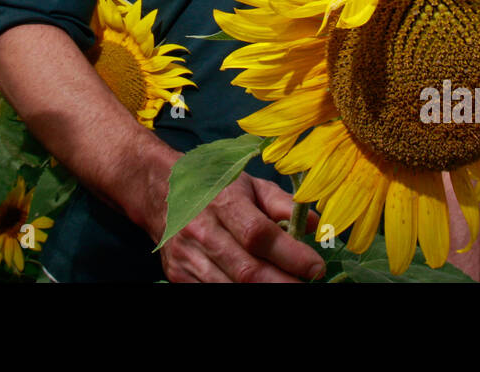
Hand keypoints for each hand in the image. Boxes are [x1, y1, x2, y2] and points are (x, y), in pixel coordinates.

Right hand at [157, 173, 324, 282]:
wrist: (161, 192)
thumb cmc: (215, 187)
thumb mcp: (251, 185)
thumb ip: (283, 204)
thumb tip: (317, 226)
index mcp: (222, 201)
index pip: (258, 234)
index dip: (291, 255)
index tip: (317, 267)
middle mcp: (201, 230)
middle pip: (247, 271)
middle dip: (283, 284)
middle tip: (307, 286)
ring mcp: (187, 257)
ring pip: (231, 289)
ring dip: (266, 292)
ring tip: (288, 287)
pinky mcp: (178, 276)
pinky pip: (214, 293)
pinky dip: (240, 294)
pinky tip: (262, 288)